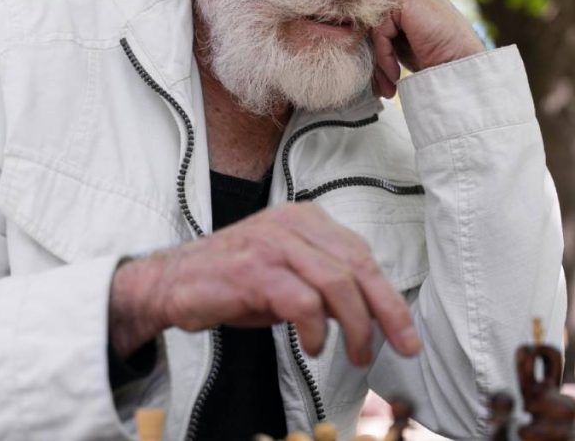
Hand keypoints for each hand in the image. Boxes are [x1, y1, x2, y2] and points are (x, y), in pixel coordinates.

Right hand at [109, 202, 419, 366]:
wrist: (168, 283)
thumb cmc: (232, 282)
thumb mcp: (288, 275)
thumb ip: (327, 284)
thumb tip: (371, 313)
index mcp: (307, 219)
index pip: (362, 255)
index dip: (389, 296)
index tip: (406, 332)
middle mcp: (293, 224)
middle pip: (358, 265)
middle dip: (386, 311)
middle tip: (401, 346)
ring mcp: (273, 243)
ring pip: (338, 282)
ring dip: (355, 326)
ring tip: (356, 354)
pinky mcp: (253, 270)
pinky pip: (303, 300)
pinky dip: (316, 329)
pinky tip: (314, 346)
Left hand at [371, 0, 484, 97]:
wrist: (460, 64)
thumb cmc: (432, 52)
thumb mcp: (398, 38)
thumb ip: (376, 27)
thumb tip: (342, 36)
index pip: (365, 9)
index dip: (365, 42)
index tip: (376, 76)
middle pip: (364, 15)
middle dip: (371, 53)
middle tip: (379, 85)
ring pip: (370, 24)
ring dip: (377, 60)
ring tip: (388, 83)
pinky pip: (378, 30)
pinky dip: (384, 56)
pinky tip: (395, 74)